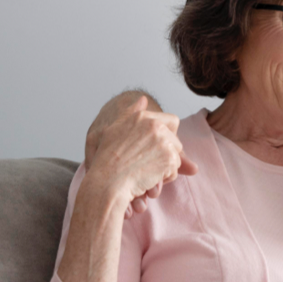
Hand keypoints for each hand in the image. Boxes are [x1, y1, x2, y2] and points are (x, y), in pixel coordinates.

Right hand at [85, 96, 194, 214]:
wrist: (105, 182)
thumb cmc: (107, 158)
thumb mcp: (115, 130)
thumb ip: (131, 113)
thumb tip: (143, 99)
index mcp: (143, 117)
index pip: (172, 121)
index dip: (168, 136)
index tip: (156, 147)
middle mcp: (155, 126)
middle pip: (177, 141)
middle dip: (167, 153)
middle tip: (149, 163)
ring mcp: (164, 141)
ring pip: (177, 156)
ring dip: (165, 167)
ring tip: (145, 171)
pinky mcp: (169, 158)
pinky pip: (175, 170)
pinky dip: (164, 178)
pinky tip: (148, 179)